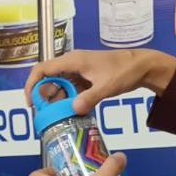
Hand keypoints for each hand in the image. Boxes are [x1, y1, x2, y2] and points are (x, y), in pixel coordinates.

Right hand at [24, 49, 175, 116]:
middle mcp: (72, 64)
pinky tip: (72, 111)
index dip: (32, 85)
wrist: (143, 66)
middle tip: (47, 113)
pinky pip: (70, 89)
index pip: (42, 69)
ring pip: (59, 85)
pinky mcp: (85, 78)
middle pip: (48, 79)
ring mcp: (79, 71)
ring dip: (57, 100)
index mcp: (73, 61)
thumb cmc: (125, 71)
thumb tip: (73, 110)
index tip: (31, 102)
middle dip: (45, 96)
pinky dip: (68, 99)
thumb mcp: (107, 86)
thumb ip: (89, 98)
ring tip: (60, 115)